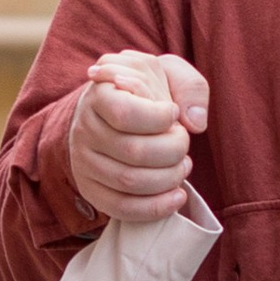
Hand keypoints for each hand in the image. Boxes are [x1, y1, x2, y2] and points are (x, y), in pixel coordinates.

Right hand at [67, 52, 209, 223]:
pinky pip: (121, 209)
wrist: (112, 112)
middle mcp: (85, 129)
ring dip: (168, 178)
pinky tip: (177, 196)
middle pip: (133, 151)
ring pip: (129, 182)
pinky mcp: (91, 190)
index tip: (173, 113)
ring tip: (183, 166)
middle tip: (182, 143)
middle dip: (172, 150)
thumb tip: (195, 123)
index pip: (126, 114)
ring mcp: (84, 163)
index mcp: (99, 95)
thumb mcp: (167, 72)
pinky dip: (155, 208)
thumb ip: (190, 87)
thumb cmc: (145, 93)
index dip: (159, 118)